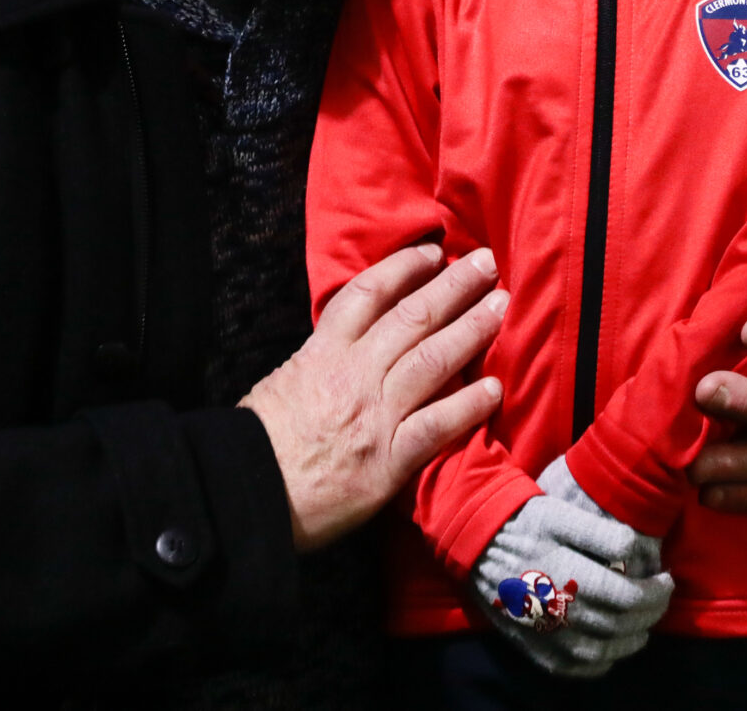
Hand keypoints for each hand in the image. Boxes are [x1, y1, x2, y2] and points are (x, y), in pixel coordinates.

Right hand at [240, 246, 508, 550]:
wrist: (245, 493)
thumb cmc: (256, 443)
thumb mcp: (279, 383)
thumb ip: (315, 363)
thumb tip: (338, 350)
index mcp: (322, 352)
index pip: (368, 294)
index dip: (405, 268)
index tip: (433, 254)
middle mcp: (355, 374)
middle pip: (413, 317)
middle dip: (454, 286)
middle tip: (486, 263)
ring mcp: (376, 415)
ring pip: (434, 360)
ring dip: (472, 329)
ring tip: (501, 306)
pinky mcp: (390, 460)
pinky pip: (438, 425)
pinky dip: (469, 405)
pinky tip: (494, 388)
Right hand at [470, 492, 673, 677]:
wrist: (474, 541)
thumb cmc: (523, 522)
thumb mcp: (560, 513)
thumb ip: (601, 533)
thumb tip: (636, 551)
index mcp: (563, 572)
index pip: (626, 596)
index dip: (655, 593)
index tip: (667, 579)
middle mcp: (553, 608)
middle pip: (617, 625)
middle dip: (650, 615)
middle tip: (661, 599)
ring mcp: (541, 632)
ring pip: (600, 651)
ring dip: (630, 641)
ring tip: (643, 625)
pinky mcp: (530, 645)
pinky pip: (572, 668)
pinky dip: (599, 664)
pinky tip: (610, 649)